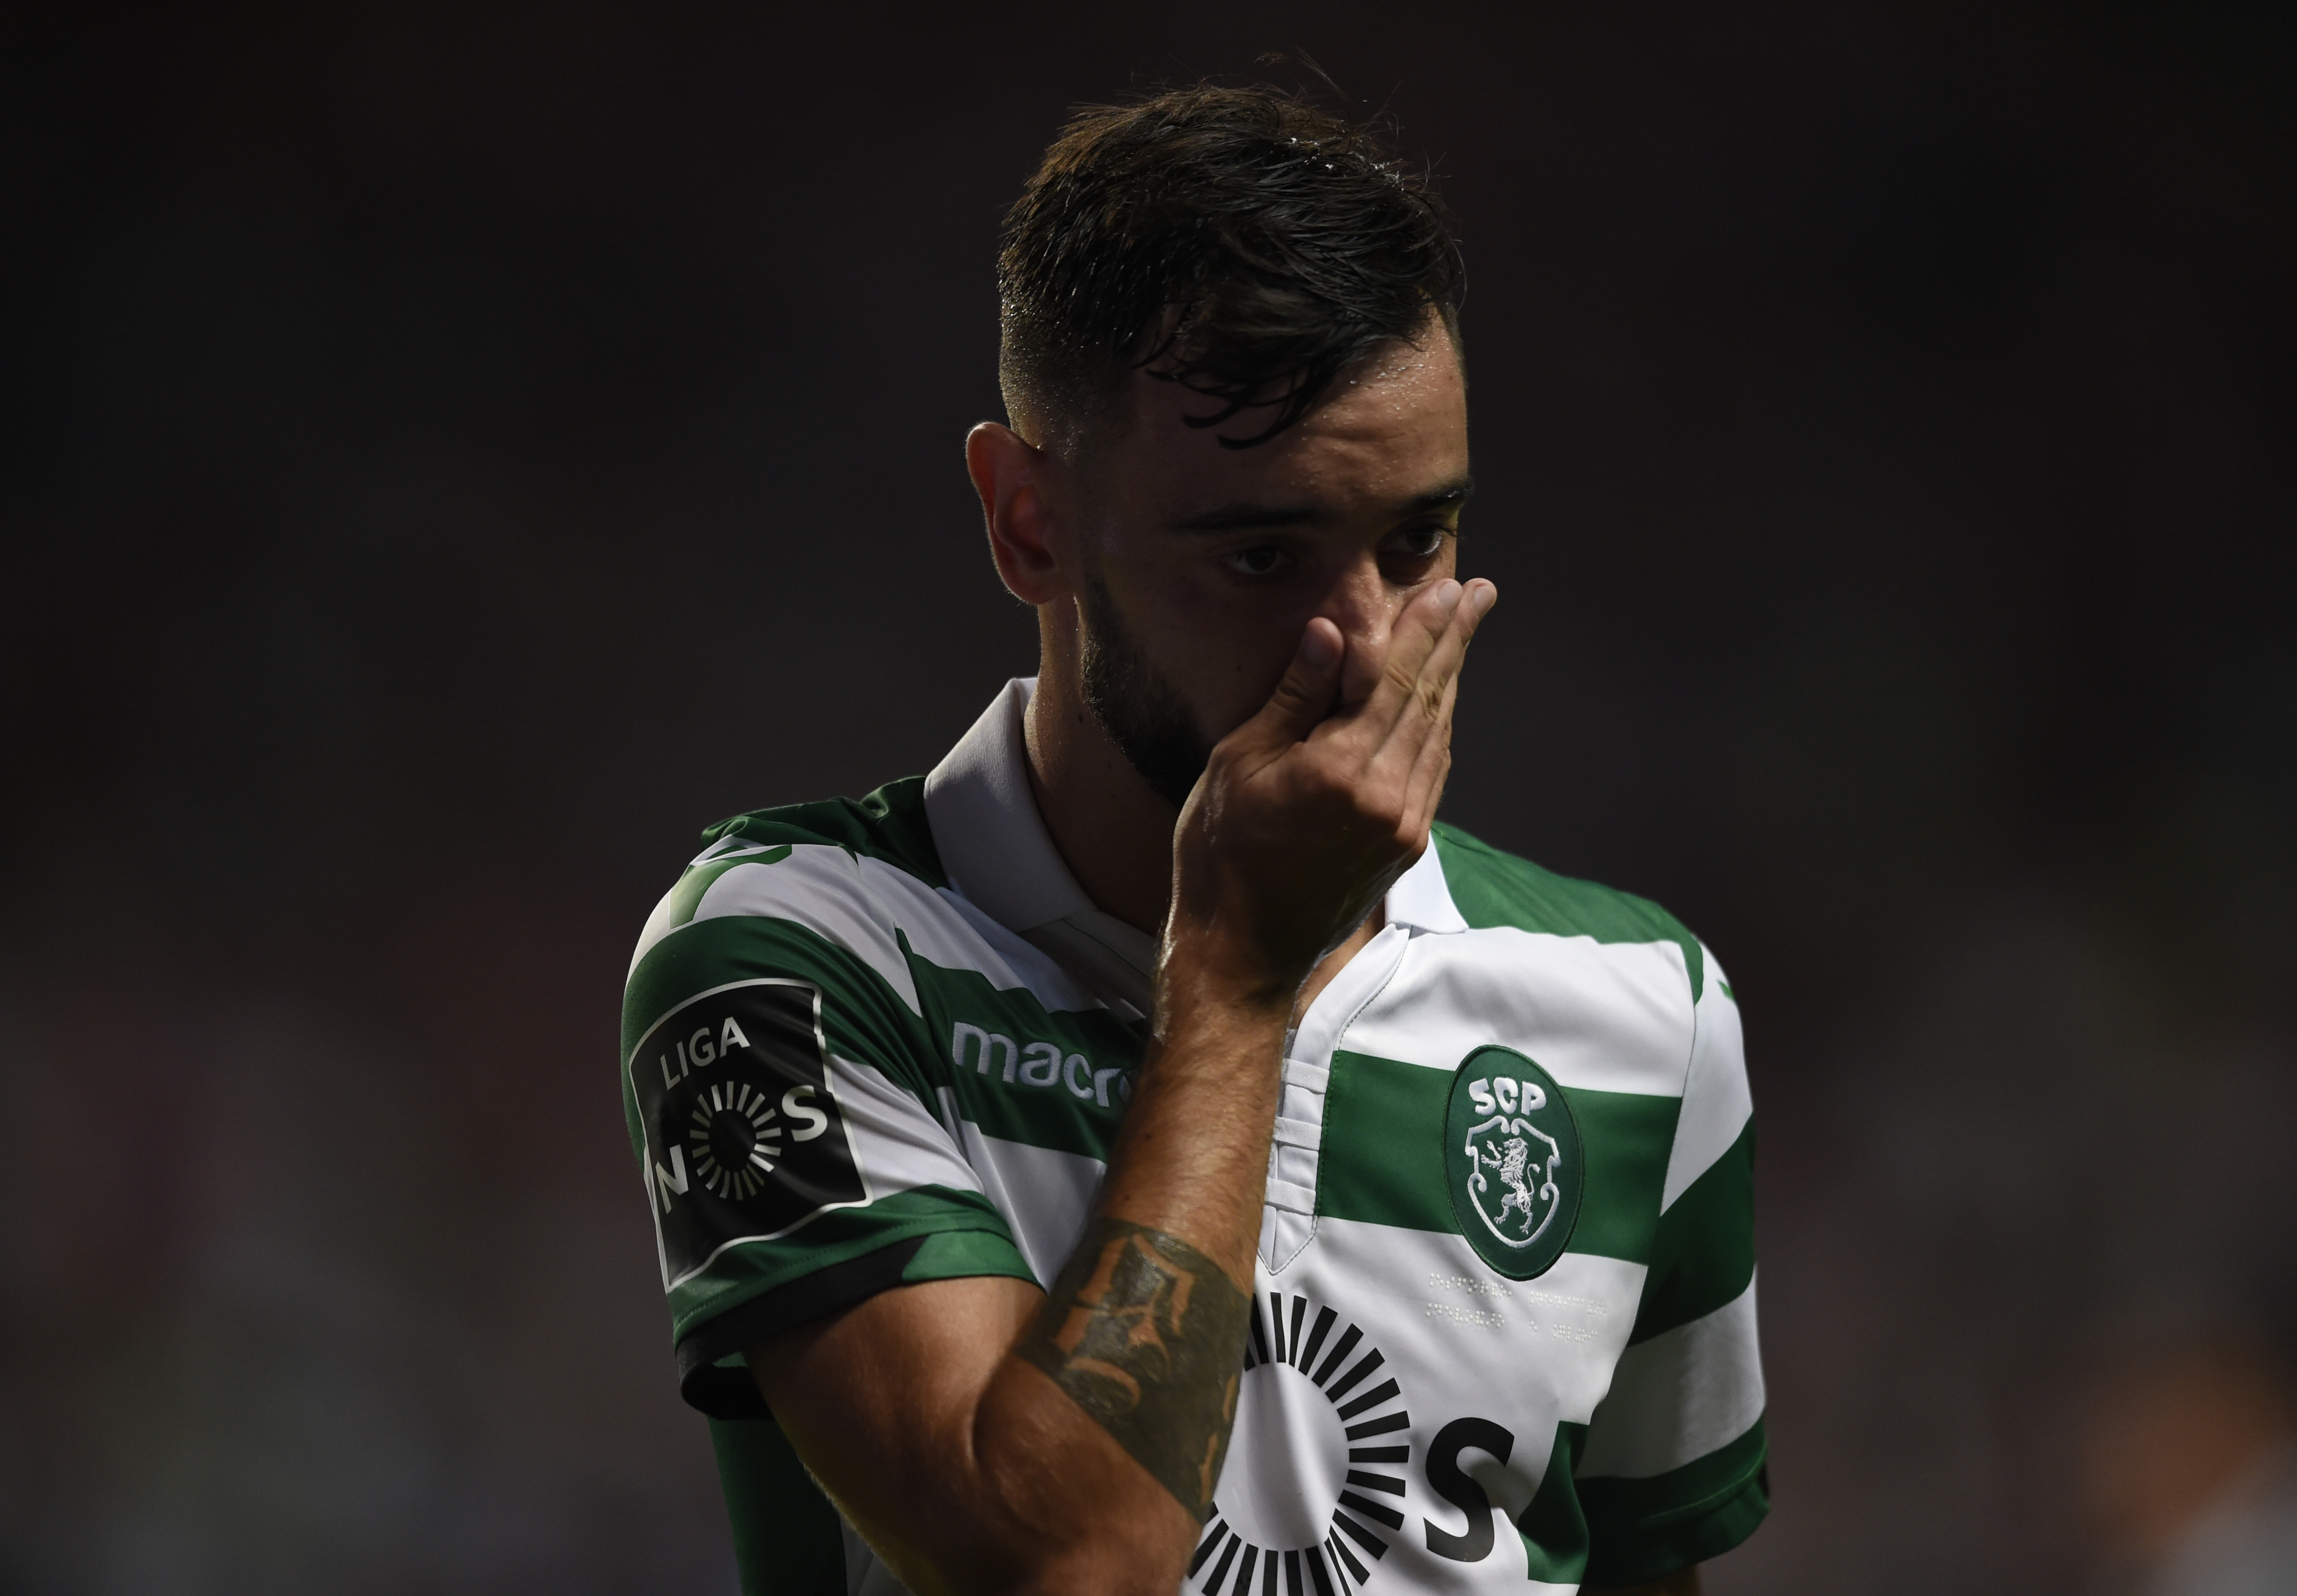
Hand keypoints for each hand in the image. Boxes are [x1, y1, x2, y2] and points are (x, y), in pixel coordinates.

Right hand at [1163, 575, 1497, 1006]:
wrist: (1241, 950)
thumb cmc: (1220, 852)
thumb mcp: (1239, 763)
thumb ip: (1294, 697)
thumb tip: (1331, 632)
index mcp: (1341, 770)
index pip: (1396, 679)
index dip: (1424, 629)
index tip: (1448, 586)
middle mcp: (1386, 797)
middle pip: (1431, 699)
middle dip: (1455, 641)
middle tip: (1479, 592)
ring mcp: (1403, 826)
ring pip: (1438, 734)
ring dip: (1452, 679)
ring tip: (1465, 633)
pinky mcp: (1406, 847)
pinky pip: (1433, 771)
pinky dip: (1438, 727)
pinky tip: (1439, 702)